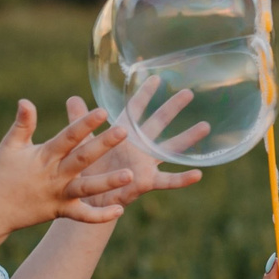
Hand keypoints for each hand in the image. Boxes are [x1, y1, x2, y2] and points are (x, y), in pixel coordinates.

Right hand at [0, 98, 135, 231]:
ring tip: (130, 175)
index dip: (84, 124)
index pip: (67, 137)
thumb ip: (22, 124)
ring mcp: (58, 195)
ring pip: (86, 189)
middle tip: (124, 131)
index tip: (102, 111)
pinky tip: (120, 210)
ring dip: (108, 182)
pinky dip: (100, 216)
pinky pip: (82, 216)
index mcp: (44, 156)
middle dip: (103, 145)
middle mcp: (54, 175)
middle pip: (82, 158)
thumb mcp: (10, 146)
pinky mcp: (60, 212)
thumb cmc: (0, 173)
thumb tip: (26, 101)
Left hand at [75, 83, 205, 208]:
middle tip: (189, 92)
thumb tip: (72, 97)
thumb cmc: (82, 170)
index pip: (134, 110)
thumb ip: (79, 121)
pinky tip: (198, 174)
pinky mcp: (147, 181)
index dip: (144, 94)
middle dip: (172, 107)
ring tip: (205, 126)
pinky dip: (183, 178)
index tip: (155, 78)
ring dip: (187, 138)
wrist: (84, 199)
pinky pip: (168, 180)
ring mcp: (144, 164)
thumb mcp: (79, 142)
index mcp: (121, 135)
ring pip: (170, 148)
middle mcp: (137, 147)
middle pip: (158, 123)